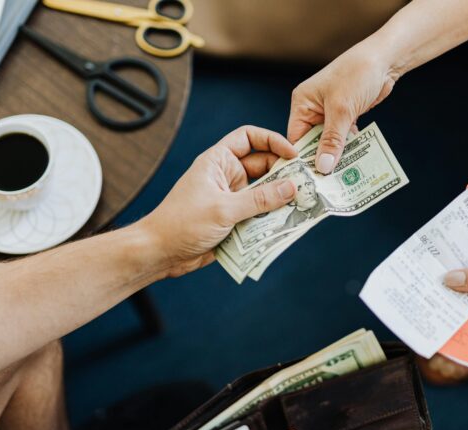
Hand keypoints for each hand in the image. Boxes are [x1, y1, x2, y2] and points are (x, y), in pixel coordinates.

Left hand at [137, 126, 297, 276]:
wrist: (160, 253)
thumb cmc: (182, 223)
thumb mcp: (223, 209)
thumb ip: (259, 199)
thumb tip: (291, 187)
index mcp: (218, 161)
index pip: (249, 138)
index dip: (272, 141)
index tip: (293, 154)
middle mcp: (227, 176)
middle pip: (263, 166)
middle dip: (284, 174)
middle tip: (306, 183)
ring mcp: (231, 198)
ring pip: (264, 192)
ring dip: (281, 198)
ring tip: (304, 203)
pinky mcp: (235, 219)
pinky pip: (259, 214)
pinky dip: (273, 217)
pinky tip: (289, 222)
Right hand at [288, 46, 398, 173]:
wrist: (385, 59)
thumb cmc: (358, 74)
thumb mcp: (342, 109)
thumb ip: (332, 140)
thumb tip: (323, 167)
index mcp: (302, 103)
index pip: (295, 138)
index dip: (301, 159)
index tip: (308, 180)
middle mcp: (312, 108)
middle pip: (312, 142)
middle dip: (320, 160)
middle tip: (327, 184)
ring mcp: (330, 112)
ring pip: (329, 142)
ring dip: (336, 156)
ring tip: (340, 179)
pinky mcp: (345, 115)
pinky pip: (343, 137)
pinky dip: (348, 148)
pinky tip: (353, 163)